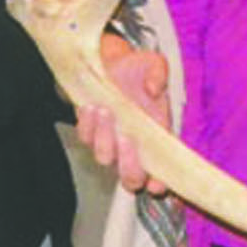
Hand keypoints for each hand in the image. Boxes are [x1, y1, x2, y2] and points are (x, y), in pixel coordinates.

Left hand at [76, 33, 171, 193]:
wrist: (111, 61)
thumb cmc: (137, 69)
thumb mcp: (154, 65)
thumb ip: (158, 74)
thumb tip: (153, 89)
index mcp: (158, 140)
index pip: (161, 175)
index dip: (159, 185)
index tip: (157, 184)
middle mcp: (135, 148)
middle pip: (131, 179)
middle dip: (128, 165)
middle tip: (126, 138)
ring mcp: (110, 143)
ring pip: (104, 158)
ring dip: (104, 138)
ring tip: (106, 110)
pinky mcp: (90, 133)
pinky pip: (85, 138)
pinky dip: (87, 125)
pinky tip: (91, 106)